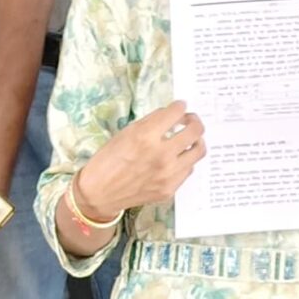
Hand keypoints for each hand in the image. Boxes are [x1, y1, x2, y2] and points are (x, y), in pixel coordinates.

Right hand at [75, 100, 208, 221]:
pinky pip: (188, 169)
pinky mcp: (170, 189)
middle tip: (189, 120)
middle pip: (195, 130)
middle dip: (194, 120)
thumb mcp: (125, 133)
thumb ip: (150, 122)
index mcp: (146, 136)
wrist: (99, 193)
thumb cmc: (108, 160)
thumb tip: (169, 115)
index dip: (180, 106)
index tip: (180, 106)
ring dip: (196, 140)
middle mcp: (161, 155)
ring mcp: (168, 174)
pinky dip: (185, 160)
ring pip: (199, 151)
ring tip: (189, 139)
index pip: (176, 113)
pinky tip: (176, 159)